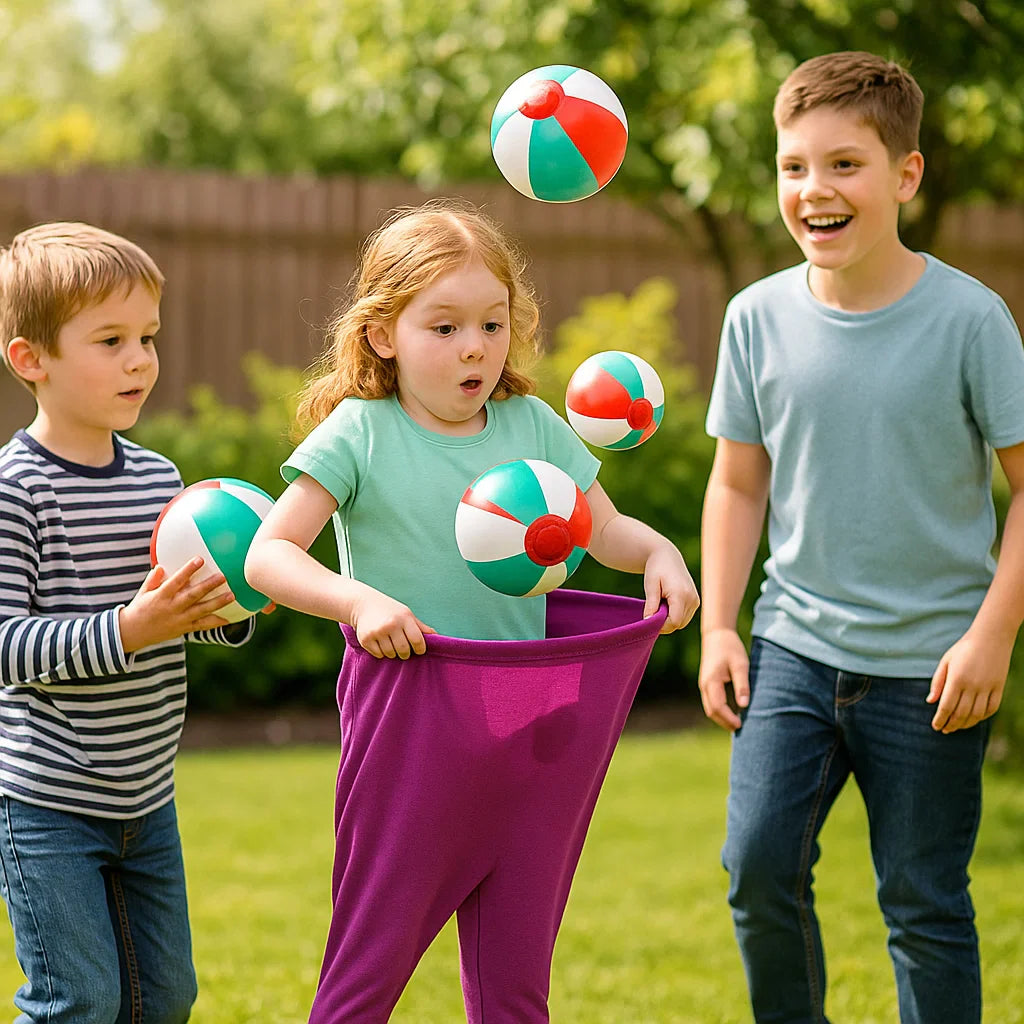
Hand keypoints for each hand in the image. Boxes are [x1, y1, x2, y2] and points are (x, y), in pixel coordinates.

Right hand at [119, 558, 234, 652]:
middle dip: (208, 586)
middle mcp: (171, 608)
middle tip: (223, 577)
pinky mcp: (183, 629)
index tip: (200, 559)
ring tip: (231, 595)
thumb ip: (153, 579)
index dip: (188, 570)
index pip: (176, 581)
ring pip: (201, 611)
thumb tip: (161, 566)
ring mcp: (179, 620)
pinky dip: (215, 623)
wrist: (132, 633)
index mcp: (160, 596)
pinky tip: (228, 619)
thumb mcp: (143, 592)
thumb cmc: (139, 608)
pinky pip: (201, 626)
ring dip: (217, 603)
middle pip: (192, 596)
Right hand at [350, 592, 435, 659]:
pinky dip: (381, 653)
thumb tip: (437, 637)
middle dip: (406, 653)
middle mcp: (391, 624)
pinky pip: (379, 655)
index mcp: (404, 618)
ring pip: (391, 654)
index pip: (417, 640)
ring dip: (393, 653)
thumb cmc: (390, 610)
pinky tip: (380, 643)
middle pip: (404, 650)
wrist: (363, 604)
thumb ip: (421, 627)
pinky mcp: (366, 639)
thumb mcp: (407, 614)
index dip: (420, 649)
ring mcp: (378, 632)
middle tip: (404, 650)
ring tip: (390, 644)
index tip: (419, 650)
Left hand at [642, 544, 699, 632]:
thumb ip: (651, 605)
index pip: (674, 622)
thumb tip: (648, 622)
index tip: (649, 617)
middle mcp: (692, 599)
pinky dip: (674, 615)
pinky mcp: (696, 601)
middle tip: (653, 607)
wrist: (667, 556)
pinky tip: (667, 603)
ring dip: (669, 619)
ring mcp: (696, 601)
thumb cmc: (656, 569)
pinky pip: (684, 617)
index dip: (661, 625)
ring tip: (660, 602)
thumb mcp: (650, 585)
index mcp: (681, 594)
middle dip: (664, 622)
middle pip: (678, 624)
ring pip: (681, 623)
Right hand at [698, 628, 749, 731]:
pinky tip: (732, 712)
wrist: (717, 634)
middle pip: (711, 711)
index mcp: (711, 681)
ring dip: (721, 717)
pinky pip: (711, 701)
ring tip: (737, 724)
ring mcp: (704, 684)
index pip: (718, 707)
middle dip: (724, 722)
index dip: (728, 718)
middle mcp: (704, 685)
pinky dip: (719, 710)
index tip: (740, 725)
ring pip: (709, 707)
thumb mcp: (740, 664)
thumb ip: (742, 685)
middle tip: (740, 729)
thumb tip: (744, 705)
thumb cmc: (730, 647)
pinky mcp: (707, 683)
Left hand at [927, 627, 1011, 732]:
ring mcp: (988, 687)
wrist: (991, 637)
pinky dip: (982, 717)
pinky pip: (991, 708)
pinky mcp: (999, 688)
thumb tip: (930, 702)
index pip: (947, 706)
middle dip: (951, 725)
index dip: (940, 719)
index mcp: (956, 678)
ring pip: (977, 714)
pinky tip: (974, 719)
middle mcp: (973, 685)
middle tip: (944, 730)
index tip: (935, 726)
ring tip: (956, 727)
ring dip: (965, 724)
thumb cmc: (963, 648)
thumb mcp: (946, 661)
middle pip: (961, 713)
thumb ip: (938, 682)